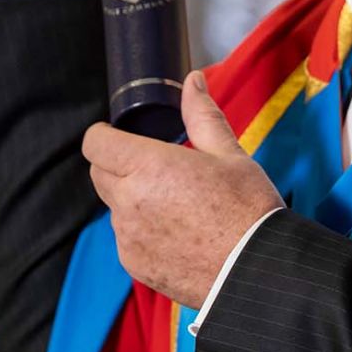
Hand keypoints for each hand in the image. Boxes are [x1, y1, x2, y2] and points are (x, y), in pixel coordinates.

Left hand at [83, 71, 284, 307]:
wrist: (256, 270)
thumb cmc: (248, 208)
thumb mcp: (229, 154)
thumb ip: (201, 114)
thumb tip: (193, 81)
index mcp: (149, 167)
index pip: (95, 143)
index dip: (103, 134)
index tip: (117, 133)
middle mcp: (129, 202)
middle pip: (99, 172)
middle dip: (116, 163)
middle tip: (153, 165)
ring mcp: (128, 237)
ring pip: (114, 206)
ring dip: (130, 198)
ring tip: (175, 203)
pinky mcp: (134, 264)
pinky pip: (126, 237)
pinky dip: (141, 229)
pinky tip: (177, 232)